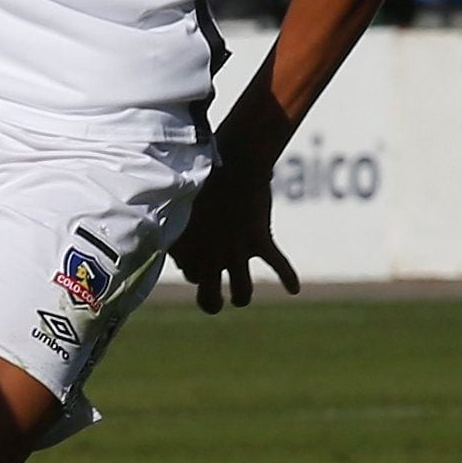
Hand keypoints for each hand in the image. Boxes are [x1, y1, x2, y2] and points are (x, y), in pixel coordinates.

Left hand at [170, 155, 297, 313]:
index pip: (191, 274)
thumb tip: (168, 225)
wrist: (233, 159)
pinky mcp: (260, 240)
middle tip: (217, 299)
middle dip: (213, 303)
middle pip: (209, 300)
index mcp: (185, 248)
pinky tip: (293, 288)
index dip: (197, 269)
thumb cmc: (204, 174)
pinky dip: (288, 277)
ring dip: (242, 295)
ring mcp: (235, 251)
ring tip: (241, 294)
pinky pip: (279, 265)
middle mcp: (208, 255)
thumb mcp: (183, 197)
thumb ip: (180, 216)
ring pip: (242, 293)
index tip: (201, 256)